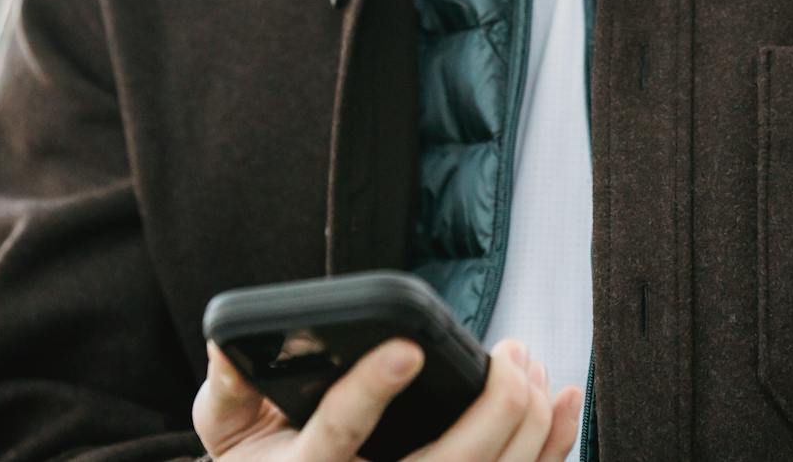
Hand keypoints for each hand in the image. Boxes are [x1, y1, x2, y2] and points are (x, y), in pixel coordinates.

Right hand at [194, 334, 582, 460]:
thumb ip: (230, 388)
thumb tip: (228, 343)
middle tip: (512, 354)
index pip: (340, 433)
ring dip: (527, 424)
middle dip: (493, 408)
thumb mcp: (228, 428)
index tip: (407, 348)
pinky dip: (548, 449)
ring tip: (531, 364)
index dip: (371, 390)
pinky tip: (564, 402)